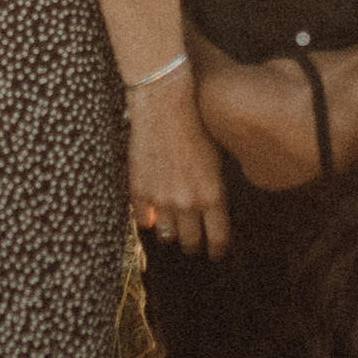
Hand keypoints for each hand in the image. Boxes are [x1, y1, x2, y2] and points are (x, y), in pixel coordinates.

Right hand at [128, 78, 230, 257]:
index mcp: (213, 195)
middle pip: (191, 241)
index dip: (216, 249)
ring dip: (171, 234)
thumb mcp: (216, 157)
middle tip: (193, 244)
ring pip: (167, 234)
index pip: (217, 237)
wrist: (166, 105)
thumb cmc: (198, 123)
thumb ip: (213, 186)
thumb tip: (212, 205)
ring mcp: (161, 199)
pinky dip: (148, 220)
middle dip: (194, 244)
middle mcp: (188, 202)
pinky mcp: (139, 190)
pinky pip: (143, 219)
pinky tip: (151, 217)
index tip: (215, 253)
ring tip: (172, 232)